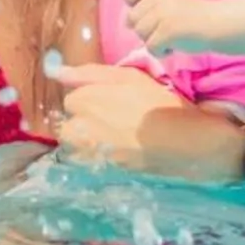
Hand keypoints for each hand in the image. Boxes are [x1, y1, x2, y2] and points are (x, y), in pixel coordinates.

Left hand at [49, 61, 244, 182]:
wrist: (186, 144)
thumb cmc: (161, 104)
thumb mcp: (130, 77)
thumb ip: (90, 73)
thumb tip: (57, 72)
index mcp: (85, 100)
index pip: (72, 99)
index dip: (91, 98)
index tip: (111, 101)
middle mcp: (80, 128)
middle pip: (68, 124)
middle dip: (83, 122)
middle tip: (113, 121)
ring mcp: (88, 153)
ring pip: (74, 146)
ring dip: (86, 142)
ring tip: (114, 139)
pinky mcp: (99, 172)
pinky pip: (85, 163)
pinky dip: (95, 159)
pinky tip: (117, 154)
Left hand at [122, 0, 217, 54]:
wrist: (216, 24)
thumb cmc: (191, 16)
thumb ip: (150, 4)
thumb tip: (128, 21)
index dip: (132, 1)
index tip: (145, 10)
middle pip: (132, 18)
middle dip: (145, 29)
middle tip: (164, 29)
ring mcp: (163, 14)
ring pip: (140, 35)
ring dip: (154, 41)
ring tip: (171, 37)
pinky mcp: (168, 31)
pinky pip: (151, 48)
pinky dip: (161, 52)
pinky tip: (175, 45)